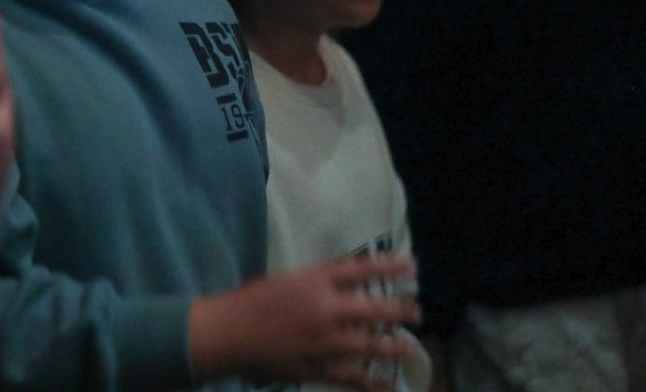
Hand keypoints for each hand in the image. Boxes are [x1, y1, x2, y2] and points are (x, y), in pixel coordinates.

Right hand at [190, 253, 421, 390]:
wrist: (228, 334)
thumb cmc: (252, 301)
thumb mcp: (286, 279)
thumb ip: (317, 281)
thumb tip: (343, 284)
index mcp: (316, 281)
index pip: (362, 270)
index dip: (389, 267)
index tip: (412, 265)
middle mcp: (326, 309)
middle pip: (374, 309)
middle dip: (400, 311)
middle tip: (417, 312)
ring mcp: (324, 342)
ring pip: (369, 345)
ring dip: (393, 346)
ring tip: (410, 346)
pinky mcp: (317, 367)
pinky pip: (350, 376)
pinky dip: (370, 381)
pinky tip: (386, 383)